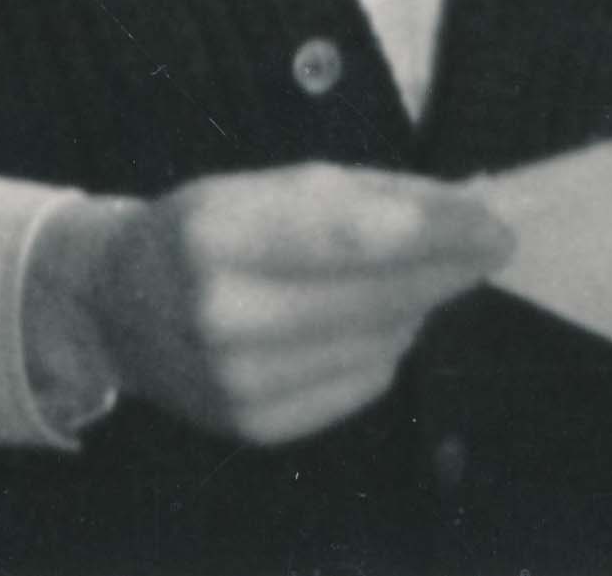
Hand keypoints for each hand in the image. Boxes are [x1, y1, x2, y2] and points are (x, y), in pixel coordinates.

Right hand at [43, 165, 512, 445]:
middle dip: (447, 267)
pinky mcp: (257, 426)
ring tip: (416, 275)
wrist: (116, 306)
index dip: (436, 231)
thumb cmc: (207, 227)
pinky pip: (362, 384)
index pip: (355, 237)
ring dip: (416, 305)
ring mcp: (238, 383)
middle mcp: (223, 317)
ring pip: (380, 342)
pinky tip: (373, 319)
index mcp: (216, 234)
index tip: (494, 223)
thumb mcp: (271, 185)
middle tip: (489, 244)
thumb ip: (369, 196)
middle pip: (378, 296)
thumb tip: (468, 206)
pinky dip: (384, 347)